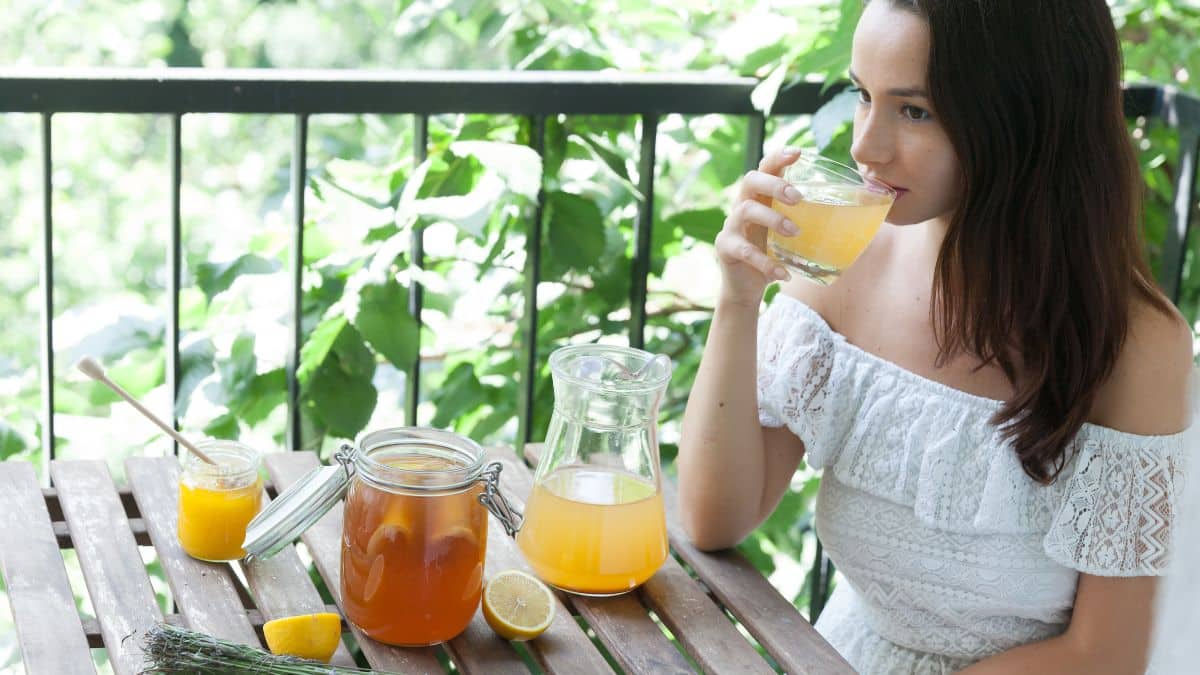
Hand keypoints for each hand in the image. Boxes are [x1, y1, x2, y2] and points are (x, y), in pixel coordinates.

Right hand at [715, 147, 803, 306]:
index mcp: (760, 198)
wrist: (745, 287)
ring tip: (795, 232)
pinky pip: (745, 251)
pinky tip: (783, 273)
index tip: (798, 152)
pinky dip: (766, 262)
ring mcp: (731, 227)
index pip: (765, 168)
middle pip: (750, 181)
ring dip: (773, 219)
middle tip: (797, 198)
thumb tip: (860, 215)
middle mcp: (742, 206)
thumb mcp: (790, 236)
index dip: (778, 158)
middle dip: (774, 184)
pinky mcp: (726, 248)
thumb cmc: (772, 255)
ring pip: (746, 210)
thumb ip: (811, 224)